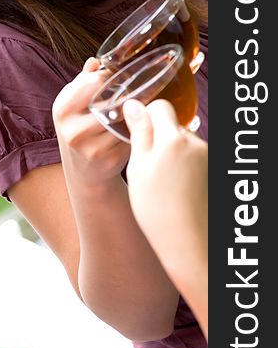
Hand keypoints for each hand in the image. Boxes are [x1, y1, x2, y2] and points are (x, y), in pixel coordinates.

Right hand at [53, 58, 130, 187]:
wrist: (84, 172)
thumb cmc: (81, 131)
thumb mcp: (74, 106)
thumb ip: (83, 82)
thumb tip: (95, 61)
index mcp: (62, 108)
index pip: (92, 82)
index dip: (110, 77)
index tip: (118, 78)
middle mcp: (71, 128)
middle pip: (108, 99)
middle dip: (122, 95)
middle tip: (131, 93)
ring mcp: (89, 145)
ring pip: (121, 117)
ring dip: (130, 112)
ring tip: (132, 111)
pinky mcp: (107, 157)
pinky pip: (128, 134)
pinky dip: (133, 129)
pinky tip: (132, 129)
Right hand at [124, 98, 207, 337]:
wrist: (188, 243)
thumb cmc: (157, 209)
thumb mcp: (138, 168)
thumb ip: (139, 132)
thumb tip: (133, 104)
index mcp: (172, 139)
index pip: (160, 107)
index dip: (147, 118)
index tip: (139, 136)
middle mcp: (195, 143)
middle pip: (174, 126)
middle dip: (161, 139)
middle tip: (150, 167)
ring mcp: (208, 156)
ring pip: (184, 143)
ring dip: (174, 154)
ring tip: (165, 183)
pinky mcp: (214, 169)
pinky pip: (195, 157)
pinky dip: (187, 167)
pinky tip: (180, 189)